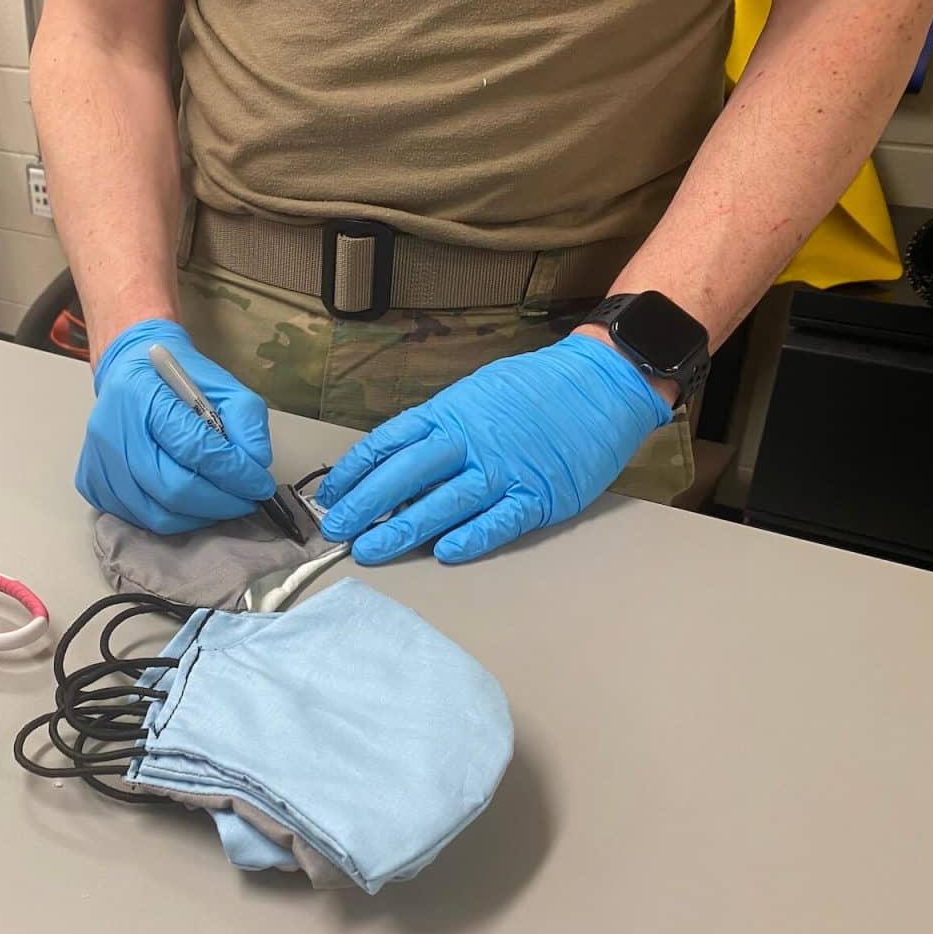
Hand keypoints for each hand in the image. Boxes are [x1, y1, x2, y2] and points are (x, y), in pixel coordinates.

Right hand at [77, 319, 275, 533]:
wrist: (128, 368)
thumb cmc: (176, 377)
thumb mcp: (223, 385)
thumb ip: (246, 422)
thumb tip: (255, 466)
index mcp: (142, 394)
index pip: (193, 448)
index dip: (233, 473)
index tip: (259, 485)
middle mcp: (112, 430)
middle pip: (172, 489)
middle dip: (219, 502)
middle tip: (245, 500)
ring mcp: (98, 460)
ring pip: (156, 514)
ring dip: (199, 516)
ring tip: (221, 503)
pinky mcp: (92, 482)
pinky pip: (138, 519)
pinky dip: (173, 518)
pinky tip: (189, 502)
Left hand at [316, 333, 670, 563]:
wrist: (603, 380)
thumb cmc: (534, 389)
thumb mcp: (474, 394)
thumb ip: (438, 429)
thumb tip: (395, 465)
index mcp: (449, 414)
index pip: (389, 443)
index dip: (354, 471)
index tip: (329, 495)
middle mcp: (470, 441)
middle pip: (405, 475)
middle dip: (364, 504)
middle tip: (335, 530)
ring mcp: (505, 468)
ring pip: (444, 502)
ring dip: (403, 529)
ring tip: (370, 550)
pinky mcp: (540, 494)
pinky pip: (499, 520)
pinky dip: (471, 537)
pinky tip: (443, 553)